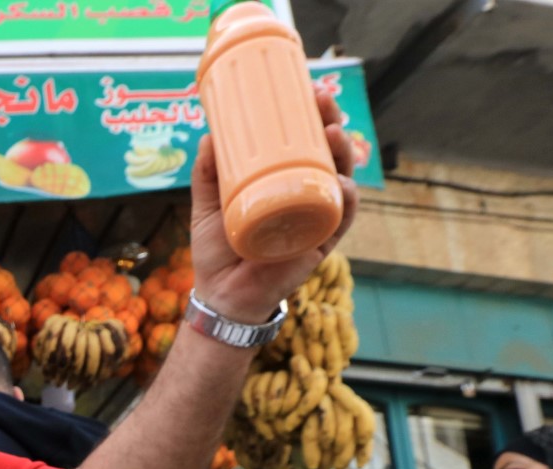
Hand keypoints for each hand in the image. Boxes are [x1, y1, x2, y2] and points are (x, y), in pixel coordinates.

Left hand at [189, 88, 358, 324]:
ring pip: (341, 180)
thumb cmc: (217, 250)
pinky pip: (340, 219)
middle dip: (333, 124)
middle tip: (323, 100)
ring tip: (334, 133)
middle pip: (328, 155)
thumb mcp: (207, 204)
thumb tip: (209, 134)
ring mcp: (314, 219)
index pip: (305, 144)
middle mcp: (303, 197)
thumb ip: (207, 172)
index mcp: (282, 183)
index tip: (309, 90)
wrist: (220, 295)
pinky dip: (345, 200)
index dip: (312, 117)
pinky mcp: (318, 244)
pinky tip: (344, 183)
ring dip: (344, 155)